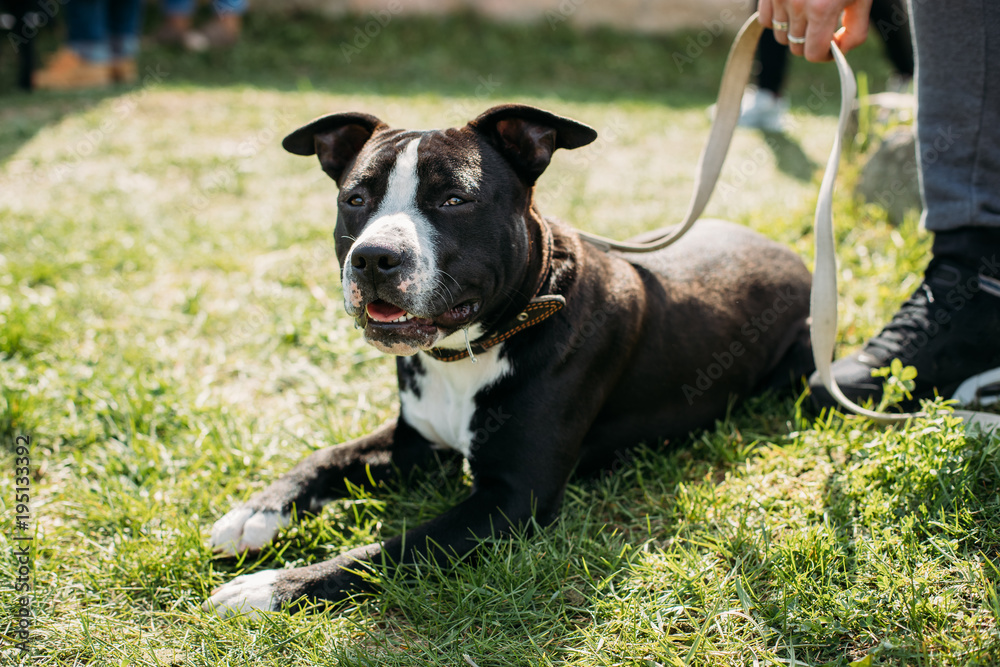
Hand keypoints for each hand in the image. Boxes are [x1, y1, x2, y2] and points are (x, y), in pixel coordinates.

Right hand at [758, 0, 873, 61]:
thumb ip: (856, 29)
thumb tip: (839, 51)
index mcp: (822, 10)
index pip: (813, 53)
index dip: (825, 54)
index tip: (832, 46)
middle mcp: (797, 6)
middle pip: (796, 47)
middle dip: (811, 43)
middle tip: (823, 31)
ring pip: (781, 36)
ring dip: (795, 32)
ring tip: (809, 18)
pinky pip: (767, 20)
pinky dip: (778, 20)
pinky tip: (793, 10)